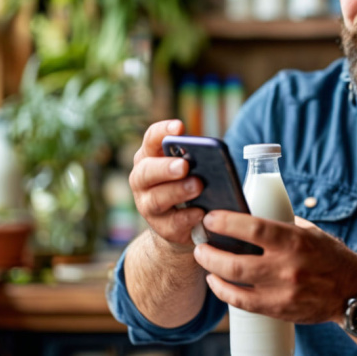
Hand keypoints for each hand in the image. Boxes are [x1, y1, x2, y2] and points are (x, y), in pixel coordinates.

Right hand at [129, 120, 204, 253]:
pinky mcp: (161, 228)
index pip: (150, 139)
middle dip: (166, 167)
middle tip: (185, 165)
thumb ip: (196, 160)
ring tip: (198, 186)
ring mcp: (148, 205)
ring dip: (178, 191)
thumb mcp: (190, 169)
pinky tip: (201, 213)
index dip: (162, 132)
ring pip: (157, 199)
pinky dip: (187, 218)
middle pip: (147, 171)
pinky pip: (172, 223)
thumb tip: (214, 157)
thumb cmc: (187, 186)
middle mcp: (142, 180)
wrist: (180, 225)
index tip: (180, 128)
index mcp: (149, 158)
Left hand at [192, 211, 356, 324]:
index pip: (253, 229)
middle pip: (236, 260)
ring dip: (212, 269)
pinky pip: (243, 303)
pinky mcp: (279, 310)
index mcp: (295, 241)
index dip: (227, 222)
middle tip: (200, 241)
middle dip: (210, 251)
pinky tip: (216, 281)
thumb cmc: (330, 256)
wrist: (353, 292)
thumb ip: (282, 224)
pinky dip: (224, 291)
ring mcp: (282, 292)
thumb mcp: (310, 232)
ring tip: (204, 258)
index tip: (211, 218)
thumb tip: (249, 212)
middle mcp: (288, 267)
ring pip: (235, 283)